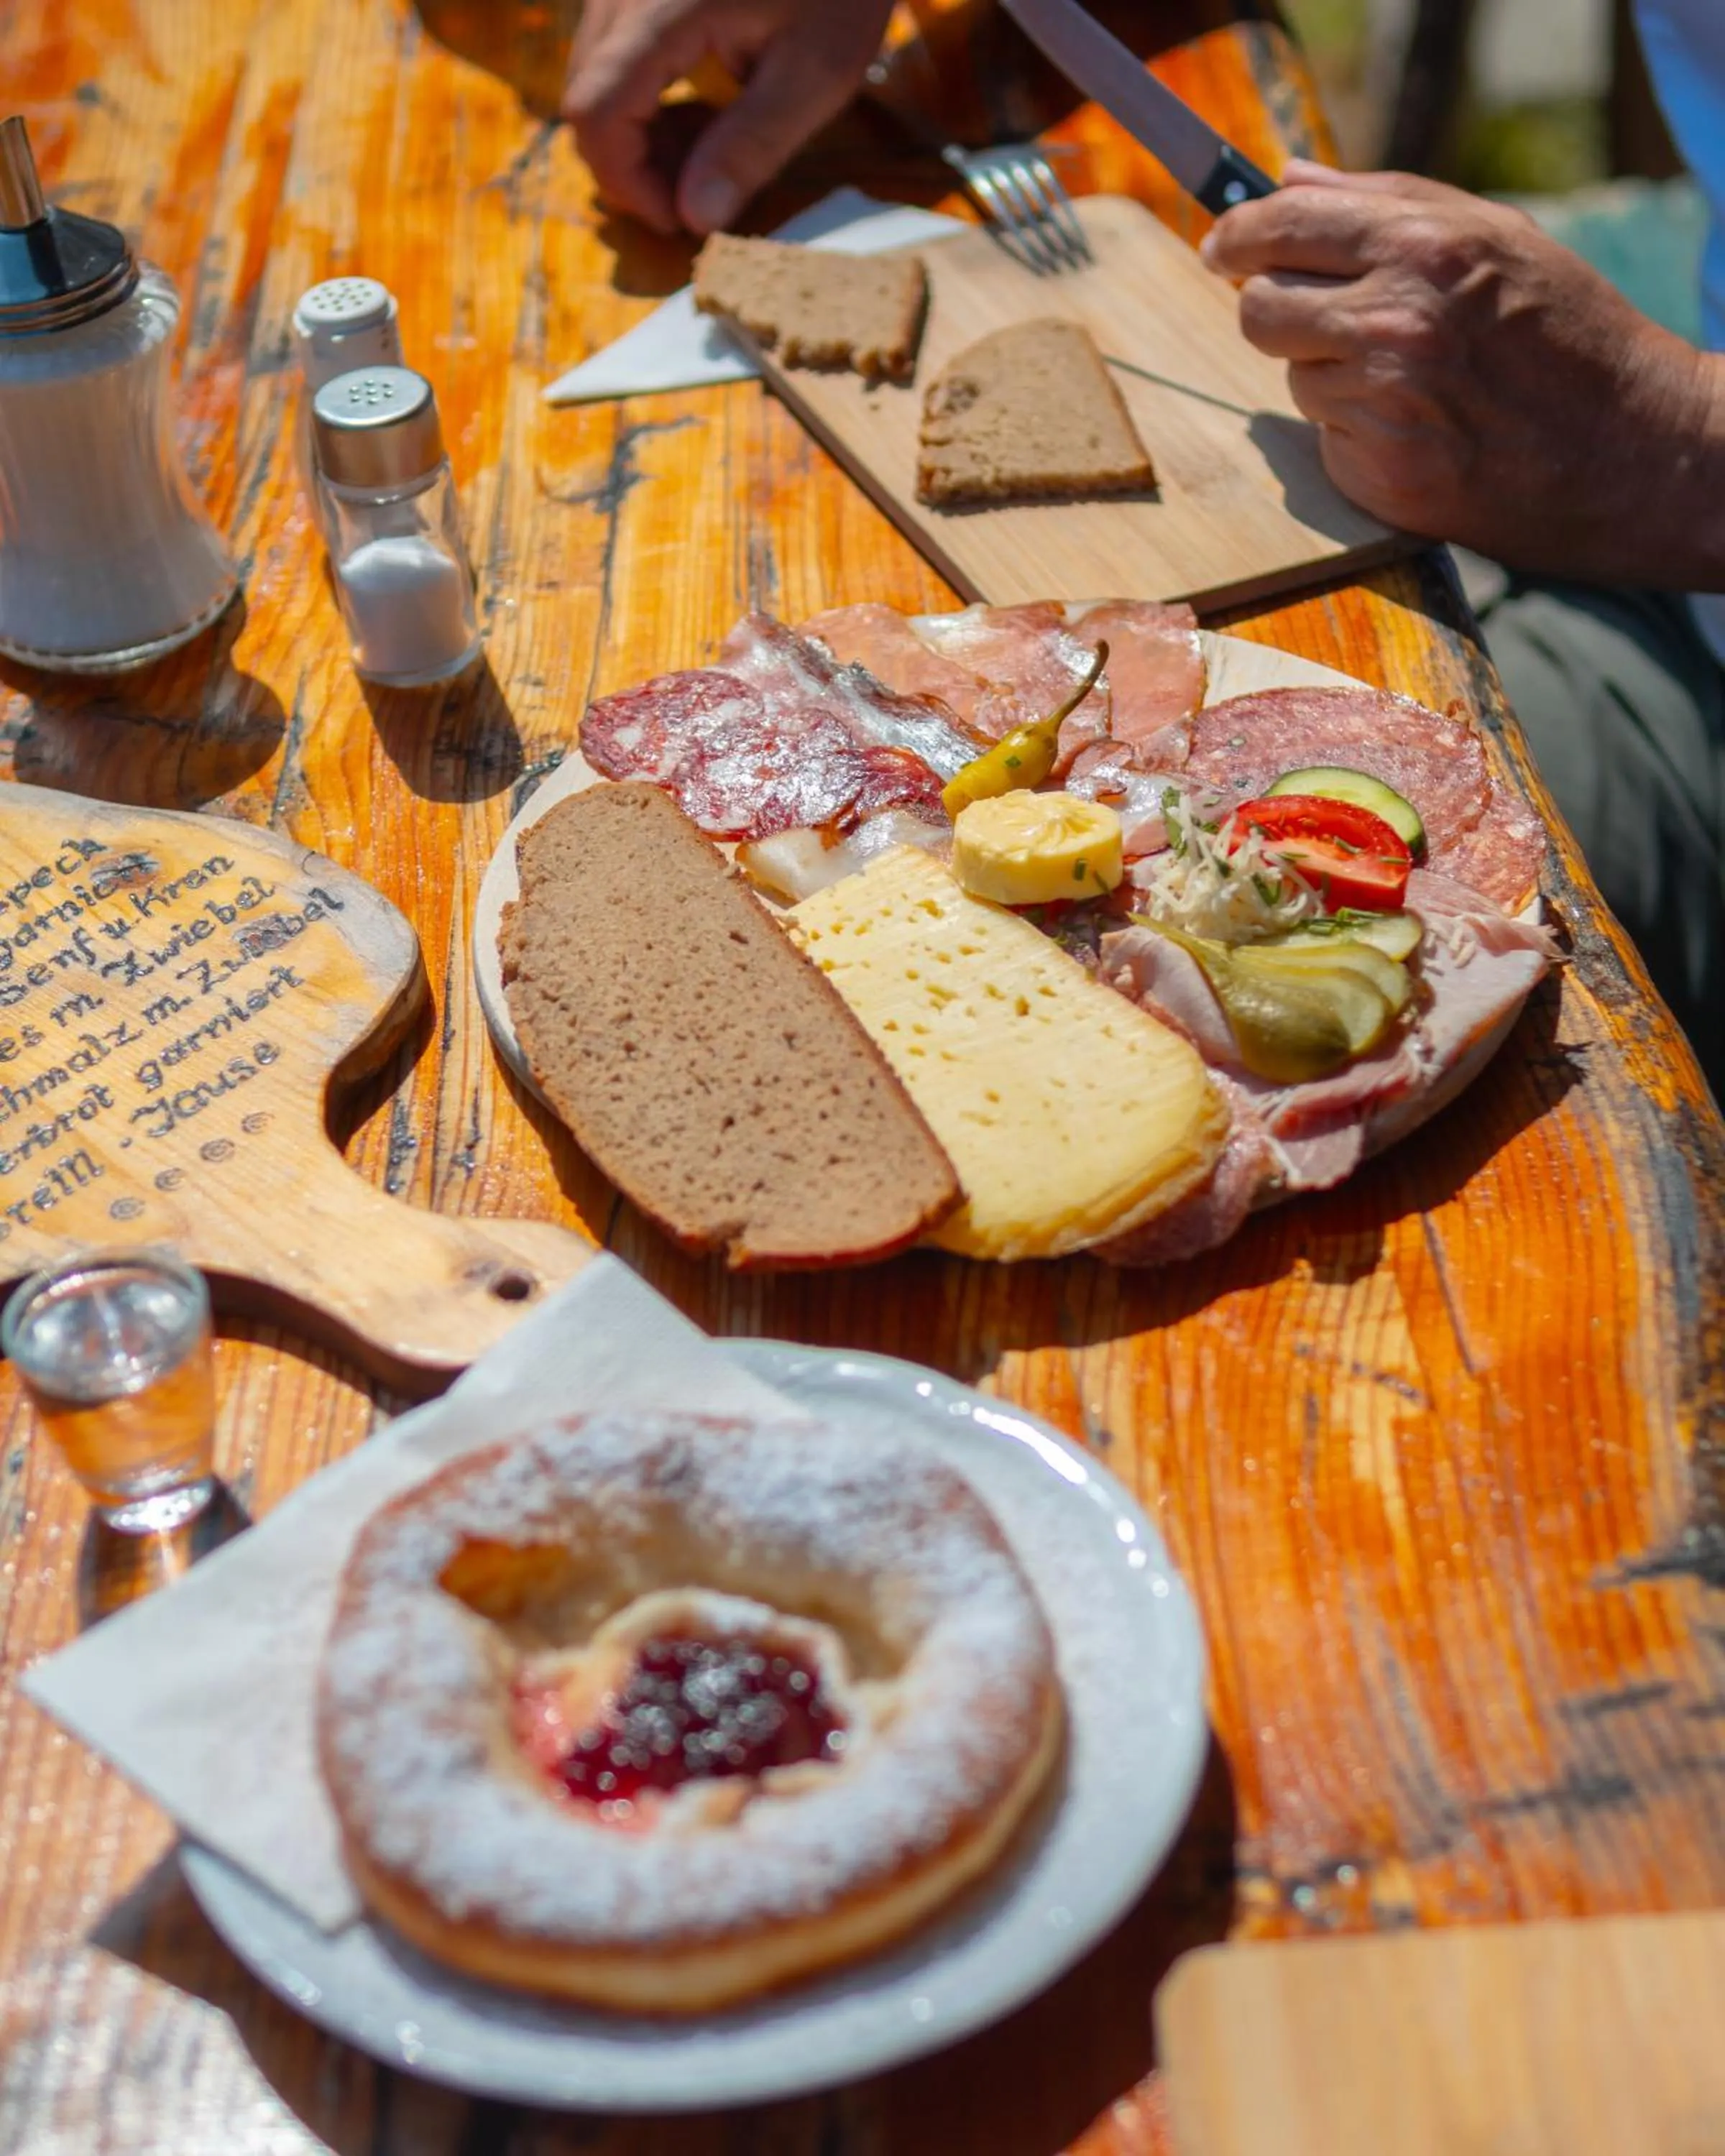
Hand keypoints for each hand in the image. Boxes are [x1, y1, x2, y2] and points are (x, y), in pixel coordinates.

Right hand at [564, 0, 896, 236]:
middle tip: (702, 194)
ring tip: (710, 150)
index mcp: (663, 6)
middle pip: (585, 97)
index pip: (598, 112)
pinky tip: (701, 106)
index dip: (629, 183)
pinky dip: (645, 97)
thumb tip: (694, 218)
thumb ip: (752, 147)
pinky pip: (614, 52)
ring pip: (594, 76)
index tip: (682, 220)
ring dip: (639, 134)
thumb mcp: (817, 72)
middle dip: (633, 165)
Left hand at [1202, 160, 1724, 586]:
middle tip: (1321, 319)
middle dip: (1277, 311)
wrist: (1623, 450)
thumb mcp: (1496, 236)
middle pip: (1260, 309)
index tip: (1222, 246)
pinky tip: (1418, 429)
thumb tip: (1288, 180)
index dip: (1238, 236)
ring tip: (1412, 382)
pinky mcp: (1376, 473)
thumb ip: (1385, 200)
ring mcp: (1381, 404)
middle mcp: (1394, 322)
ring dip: (1332, 376)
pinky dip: (1356, 434)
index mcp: (1422, 247)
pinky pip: (1324, 441)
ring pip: (1295, 378)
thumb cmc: (1563, 332)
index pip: (1283, 227)